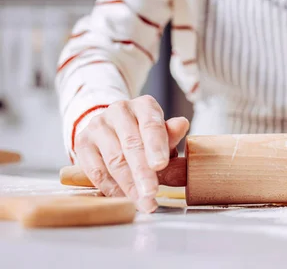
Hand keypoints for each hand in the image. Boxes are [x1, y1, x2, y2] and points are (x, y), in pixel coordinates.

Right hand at [73, 95, 189, 212]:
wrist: (113, 130)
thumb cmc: (145, 135)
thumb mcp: (162, 134)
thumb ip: (172, 134)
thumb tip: (182, 125)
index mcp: (144, 105)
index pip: (151, 125)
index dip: (156, 146)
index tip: (160, 165)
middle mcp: (119, 110)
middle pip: (131, 145)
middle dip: (142, 173)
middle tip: (151, 193)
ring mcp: (98, 125)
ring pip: (114, 159)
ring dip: (129, 185)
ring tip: (143, 202)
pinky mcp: (82, 143)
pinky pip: (96, 170)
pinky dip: (112, 188)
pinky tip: (125, 198)